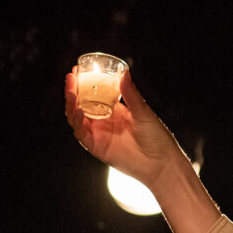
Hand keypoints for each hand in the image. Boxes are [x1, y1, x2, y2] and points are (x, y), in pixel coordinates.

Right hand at [65, 67, 186, 189]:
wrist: (161, 163)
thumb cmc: (156, 137)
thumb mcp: (143, 113)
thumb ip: (131, 95)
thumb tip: (125, 73)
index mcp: (114, 111)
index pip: (93, 94)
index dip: (83, 83)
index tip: (78, 69)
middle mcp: (104, 122)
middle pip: (81, 105)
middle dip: (73, 91)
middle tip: (70, 76)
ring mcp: (99, 134)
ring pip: (77, 118)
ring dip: (71, 105)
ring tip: (71, 92)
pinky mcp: (97, 147)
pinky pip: (82, 134)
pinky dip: (77, 123)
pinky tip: (78, 111)